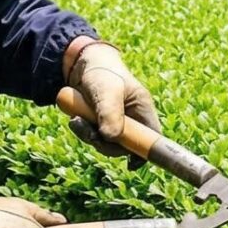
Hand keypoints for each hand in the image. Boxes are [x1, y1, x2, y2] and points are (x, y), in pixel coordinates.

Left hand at [67, 43, 159, 161]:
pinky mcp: (100, 124)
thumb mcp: (106, 90)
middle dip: (104, 142)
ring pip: (105, 143)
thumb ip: (109, 113)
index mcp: (142, 110)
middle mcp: (132, 119)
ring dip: (89, 135)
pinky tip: (75, 117)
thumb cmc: (100, 72)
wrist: (81, 63)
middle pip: (125, 147)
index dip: (146, 153)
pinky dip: (82, 130)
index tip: (131, 164)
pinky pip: (93, 137)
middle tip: (87, 131)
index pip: (152, 138)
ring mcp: (115, 123)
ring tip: (76, 118)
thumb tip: (110, 138)